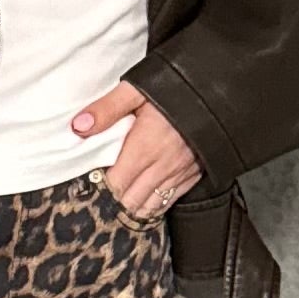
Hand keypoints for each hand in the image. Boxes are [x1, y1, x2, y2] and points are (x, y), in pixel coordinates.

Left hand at [71, 80, 204, 220]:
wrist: (219, 92)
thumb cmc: (178, 88)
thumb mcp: (137, 89)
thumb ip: (107, 109)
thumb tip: (78, 126)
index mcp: (143, 147)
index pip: (114, 184)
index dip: (99, 190)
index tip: (88, 189)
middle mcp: (161, 166)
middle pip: (130, 200)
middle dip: (113, 205)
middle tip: (98, 204)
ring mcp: (179, 173)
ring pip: (150, 206)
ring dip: (133, 210)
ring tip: (118, 210)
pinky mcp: (193, 174)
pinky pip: (170, 201)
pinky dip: (155, 207)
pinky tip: (144, 208)